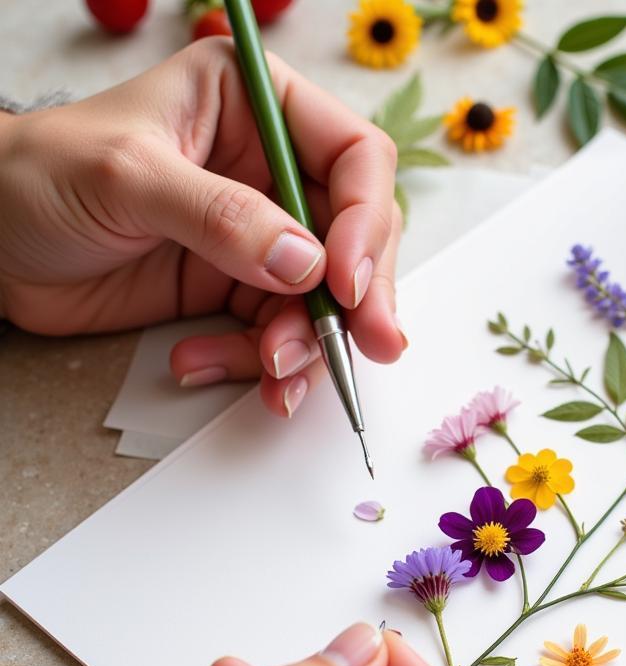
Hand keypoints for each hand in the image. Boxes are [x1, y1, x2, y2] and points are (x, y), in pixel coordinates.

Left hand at [0, 39, 405, 417]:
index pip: (353, 158)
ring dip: (305, 345)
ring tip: (269, 375)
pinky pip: (276, 336)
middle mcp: (270, 173)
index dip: (364, 221)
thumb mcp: (127, 176)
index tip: (343, 280)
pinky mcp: (237, 291)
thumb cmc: (39, 176)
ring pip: (323, 300)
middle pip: (355, 238)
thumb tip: (306, 265)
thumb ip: (220, 216)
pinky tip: (201, 364)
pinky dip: (255, 364)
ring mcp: (259, 239)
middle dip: (358, 299)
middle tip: (364, 346)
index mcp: (256, 109)